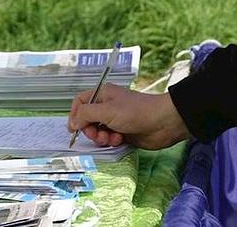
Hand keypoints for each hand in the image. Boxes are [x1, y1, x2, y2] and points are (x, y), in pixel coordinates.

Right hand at [67, 83, 190, 149]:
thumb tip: (73, 122)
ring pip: (98, 132)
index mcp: (103, 94)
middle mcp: (108, 106)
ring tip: (111, 138)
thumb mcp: (106, 111)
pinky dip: (111, 141)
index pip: (80, 102)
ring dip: (101, 138)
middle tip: (97, 135)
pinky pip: (109, 139)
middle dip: (90, 130)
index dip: (75, 115)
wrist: (163, 123)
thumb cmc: (136, 112)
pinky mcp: (123, 132)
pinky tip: (120, 140)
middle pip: (87, 120)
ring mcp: (116, 120)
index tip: (73, 129)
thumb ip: (85, 114)